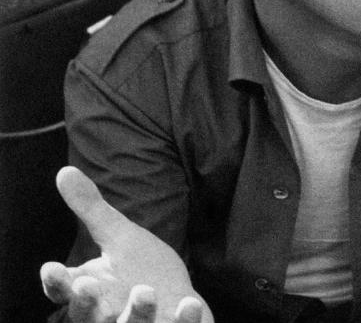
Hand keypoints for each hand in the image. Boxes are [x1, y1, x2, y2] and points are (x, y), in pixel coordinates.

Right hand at [40, 166, 212, 322]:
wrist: (176, 302)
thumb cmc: (141, 270)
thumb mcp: (118, 236)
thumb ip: (92, 209)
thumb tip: (64, 170)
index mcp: (92, 291)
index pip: (64, 291)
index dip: (57, 282)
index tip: (52, 268)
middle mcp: (109, 316)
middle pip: (89, 317)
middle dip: (86, 305)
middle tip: (86, 285)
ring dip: (136, 313)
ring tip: (144, 290)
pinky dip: (183, 322)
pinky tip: (190, 304)